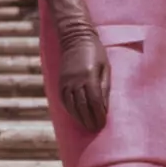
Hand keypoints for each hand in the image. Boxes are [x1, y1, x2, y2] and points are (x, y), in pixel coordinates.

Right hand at [37, 0, 109, 132]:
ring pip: (72, 105)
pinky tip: (76, 116)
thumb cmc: (96, 52)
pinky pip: (64, 100)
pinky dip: (70, 110)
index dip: (99, 115)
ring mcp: (66, 81)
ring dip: (79, 118)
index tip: (103, 124)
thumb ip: (105, 87)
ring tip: (87, 126)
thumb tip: (104, 107)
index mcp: (89, 76)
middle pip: (82, 106)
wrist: (75, 37)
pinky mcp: (60, 82)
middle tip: (95, 129)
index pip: (95, 101)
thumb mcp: (106, 67)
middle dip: (89, 120)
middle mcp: (76, 80)